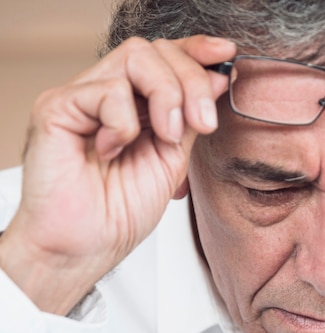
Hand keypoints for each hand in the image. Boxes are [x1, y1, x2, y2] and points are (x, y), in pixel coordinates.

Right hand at [0, 35, 235, 314]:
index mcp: (133, 106)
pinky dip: (124, 123)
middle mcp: (106, 95)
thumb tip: (216, 79)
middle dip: (190, 81)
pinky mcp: (57, 108)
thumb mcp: (172, 162)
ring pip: (135, 57)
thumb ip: (189, 120)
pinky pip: (106, 90)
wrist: (87, 247)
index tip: (227, 55)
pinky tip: (113, 150)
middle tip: (204, 122)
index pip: (164, 58)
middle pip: (154, 51)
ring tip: (165, 137)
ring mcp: (81, 99)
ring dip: (165, 96)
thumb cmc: (121, 213)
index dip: (195, 51)